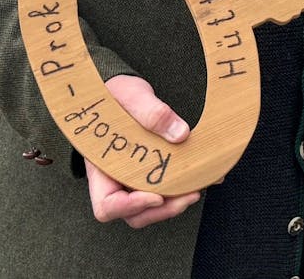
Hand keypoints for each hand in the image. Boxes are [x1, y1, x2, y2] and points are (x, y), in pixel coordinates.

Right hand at [85, 75, 200, 227]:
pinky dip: (182, 188)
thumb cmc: (115, 93)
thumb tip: (181, 133)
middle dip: (163, 210)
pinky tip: (203, 175)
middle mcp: (114, 179)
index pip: (106, 205)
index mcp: (100, 166)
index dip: (130, 207)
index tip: (156, 196)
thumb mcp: (131, 95)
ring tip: (199, 186)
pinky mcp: (148, 173)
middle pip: (133, 214)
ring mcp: (130, 179)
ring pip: (150, 209)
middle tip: (192, 194)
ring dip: (174, 204)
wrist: (118, 89)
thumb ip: (151, 111)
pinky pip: (164, 190)